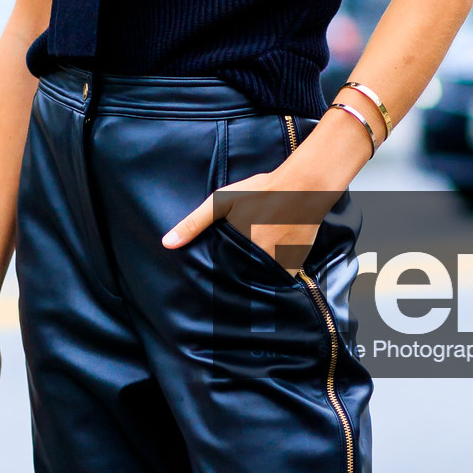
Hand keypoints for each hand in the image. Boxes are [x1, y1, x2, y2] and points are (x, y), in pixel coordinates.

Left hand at [162, 159, 345, 269]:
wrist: (304, 186)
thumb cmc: (262, 191)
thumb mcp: (222, 201)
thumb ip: (195, 223)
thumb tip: (167, 243)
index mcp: (240, 249)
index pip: (223, 277)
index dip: (218, 281)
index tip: (212, 286)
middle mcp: (261, 262)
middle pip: (242, 281)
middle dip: (236, 283)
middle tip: (230, 282)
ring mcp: (280, 265)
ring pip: (261, 282)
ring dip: (254, 281)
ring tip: (247, 281)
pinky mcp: (295, 264)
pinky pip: (279, 278)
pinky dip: (273, 276)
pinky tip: (268, 267)